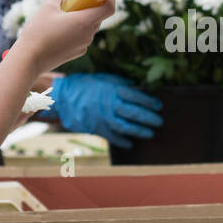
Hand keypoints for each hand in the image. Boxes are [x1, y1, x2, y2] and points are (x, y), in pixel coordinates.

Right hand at [13, 0, 114, 75]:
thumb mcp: (47, 9)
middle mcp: (88, 35)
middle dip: (92, 6)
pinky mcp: (76, 53)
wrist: (29, 60)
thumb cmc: (38, 32)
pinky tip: (61, 28)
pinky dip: (77, 31)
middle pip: (98, 17)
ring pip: (90, 28)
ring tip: (67, 13)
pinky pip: (82, 38)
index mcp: (85, 21)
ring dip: (83, 19)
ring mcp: (83, 45)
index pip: (109, 9)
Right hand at [49, 73, 163, 147]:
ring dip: (139, 131)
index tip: (159, 106)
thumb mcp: (103, 78)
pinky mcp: (96, 128)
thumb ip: (120, 83)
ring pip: (125, 127)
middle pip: (134, 113)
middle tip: (159, 121)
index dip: (150, 102)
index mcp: (113, 91)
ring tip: (149, 133)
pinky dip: (122, 141)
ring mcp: (103, 118)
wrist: (63, 97)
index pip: (137, 97)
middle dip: (149, 118)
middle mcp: (110, 105)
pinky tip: (130, 143)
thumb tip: (135, 87)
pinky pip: (111, 136)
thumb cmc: (84, 85)